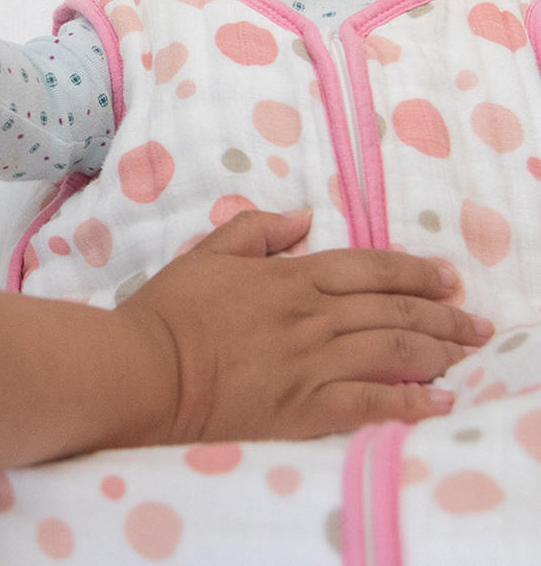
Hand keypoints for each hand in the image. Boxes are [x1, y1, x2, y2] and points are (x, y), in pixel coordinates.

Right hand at [117, 209, 491, 443]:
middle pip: (392, 310)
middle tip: (476, 321)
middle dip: (442, 314)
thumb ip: (256, 229)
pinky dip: (412, 402)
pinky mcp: (306, 408)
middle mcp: (311, 317)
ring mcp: (312, 364)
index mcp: (290, 278)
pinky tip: (440, 401)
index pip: (369, 269)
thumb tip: (302, 216)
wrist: (149, 370)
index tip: (448, 278)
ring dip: (438, 351)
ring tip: (467, 354)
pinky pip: (372, 403)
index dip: (415, 271)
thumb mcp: (208, 252)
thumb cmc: (173, 310)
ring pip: (392, 350)